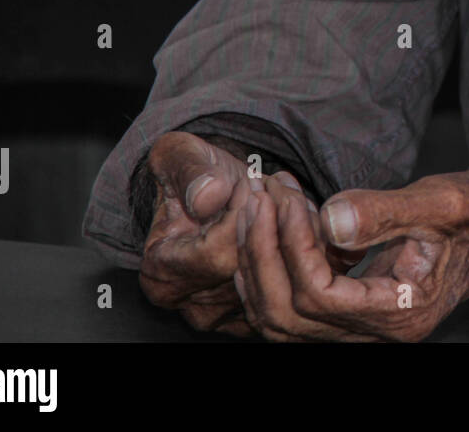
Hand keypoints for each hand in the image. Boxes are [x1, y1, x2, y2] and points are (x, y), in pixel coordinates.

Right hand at [137, 131, 337, 334]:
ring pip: (282, 277)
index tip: (251, 179)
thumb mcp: (178, 155)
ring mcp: (230, 313)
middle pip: (255, 269)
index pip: (218, 253)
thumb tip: (209, 197)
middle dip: (279, 221)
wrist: (205, 191)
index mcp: (162, 275)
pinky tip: (301, 215)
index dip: (243, 210)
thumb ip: (190, 172)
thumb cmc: (189, 172)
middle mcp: (195, 305)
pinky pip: (296, 282)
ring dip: (298, 231)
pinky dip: (306, 247)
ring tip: (289, 193)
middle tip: (281, 183)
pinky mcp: (261, 310)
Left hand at [235, 171, 468, 341]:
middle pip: (289, 317)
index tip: (285, 197)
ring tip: (257, 207)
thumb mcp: (442, 202)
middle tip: (257, 197)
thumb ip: (384, 212)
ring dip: (260, 263)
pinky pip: (296, 306)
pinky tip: (275, 224)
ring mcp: (365, 325)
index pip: (319, 295)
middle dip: (263, 254)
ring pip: (283, 320)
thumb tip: (329, 218)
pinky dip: (274, 269)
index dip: (291, 246)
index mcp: (401, 311)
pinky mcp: (355, 309)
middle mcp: (379, 331)